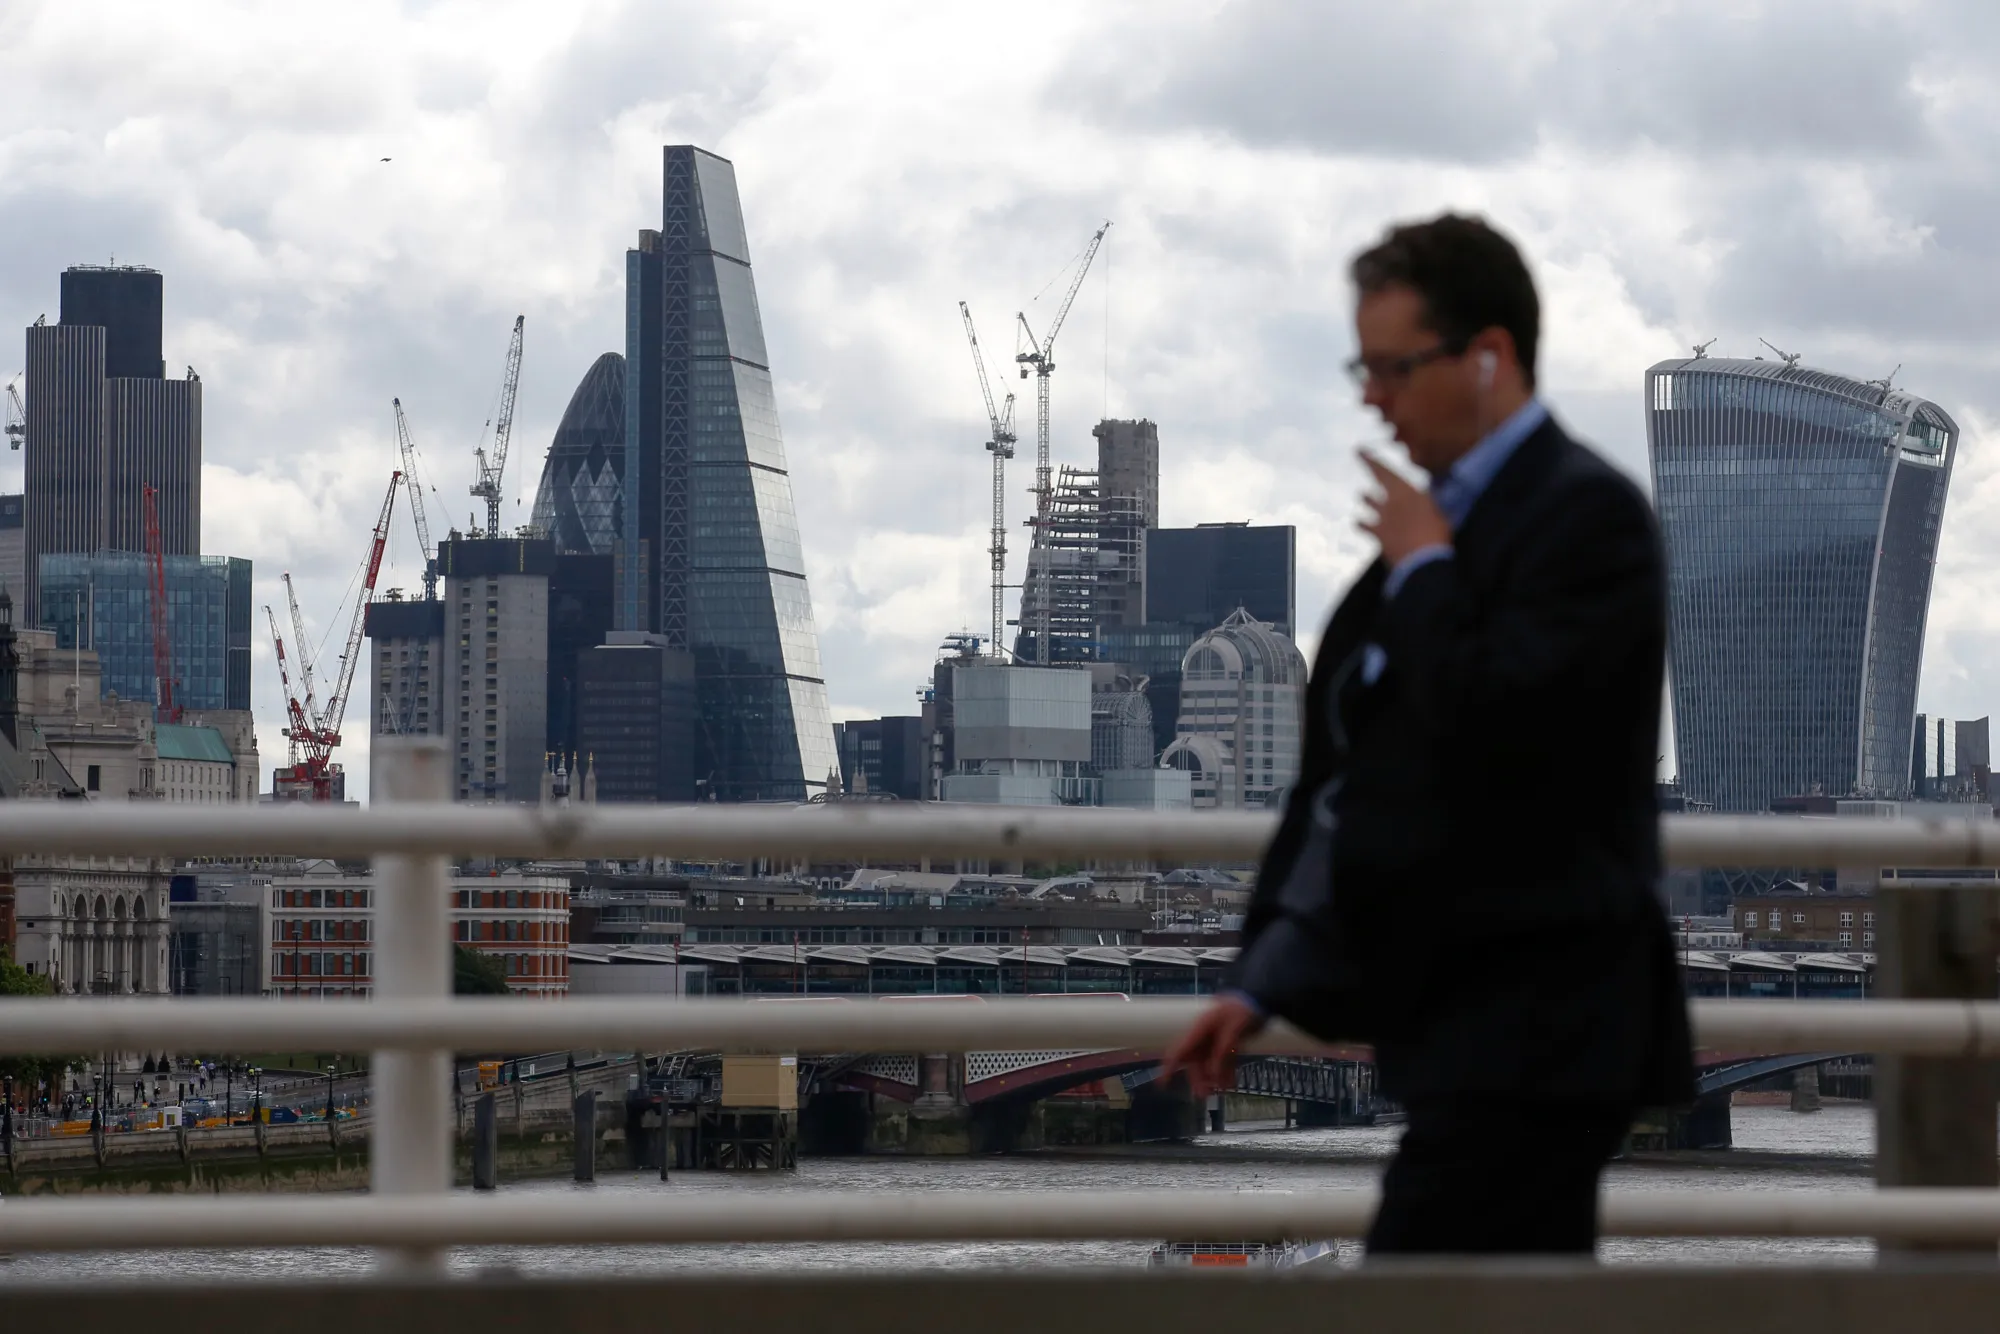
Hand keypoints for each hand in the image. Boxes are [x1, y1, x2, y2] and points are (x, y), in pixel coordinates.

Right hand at [1160, 994, 1265, 1097]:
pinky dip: (1225, 1072)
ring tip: (1222, 1090)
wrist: (1260, 999)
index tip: (1163, 1083)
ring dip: (1213, 1078)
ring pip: (1209, 1063)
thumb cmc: (1244, 1010)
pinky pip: (1222, 1061)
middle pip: (1195, 1061)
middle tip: (1205, 1095)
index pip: (1180, 1050)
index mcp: (1200, 1028)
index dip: (1169, 1067)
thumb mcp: (1234, 1029)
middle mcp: (1204, 1036)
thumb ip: (1223, 1052)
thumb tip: (1213, 1074)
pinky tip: (1231, 1083)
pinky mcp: (1226, 1044)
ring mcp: (1215, 1040)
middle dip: (1198, 1078)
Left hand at [1357, 449, 1450, 564]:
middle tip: (1358, 453)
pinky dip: (1360, 523)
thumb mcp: (1438, 513)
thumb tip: (1426, 493)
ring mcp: (1383, 516)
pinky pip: (1363, 525)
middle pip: (1378, 477)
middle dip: (1368, 463)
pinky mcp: (1377, 534)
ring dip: (1367, 497)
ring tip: (1362, 495)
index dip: (1373, 459)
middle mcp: (1393, 499)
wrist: (1422, 560)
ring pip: (1368, 500)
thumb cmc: (1437, 535)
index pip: (1389, 471)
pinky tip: (1357, 522)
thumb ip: (1428, 502)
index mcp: (1409, 491)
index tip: (1362, 449)